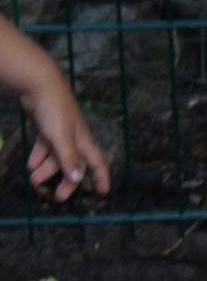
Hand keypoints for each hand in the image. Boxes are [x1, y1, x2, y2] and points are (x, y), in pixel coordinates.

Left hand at [23, 65, 109, 198]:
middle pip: (74, 164)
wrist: (39, 84)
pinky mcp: (47, 126)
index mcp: (83, 141)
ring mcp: (60, 132)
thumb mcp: (61, 137)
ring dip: (47, 169)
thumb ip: (68, 158)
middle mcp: (75, 138)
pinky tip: (30, 165)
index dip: (101, 177)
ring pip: (56, 156)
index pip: (97, 163)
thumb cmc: (55, 110)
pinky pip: (45, 147)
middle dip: (66, 181)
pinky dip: (39, 156)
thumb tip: (77, 179)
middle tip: (57, 197)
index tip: (102, 193)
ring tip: (33, 179)